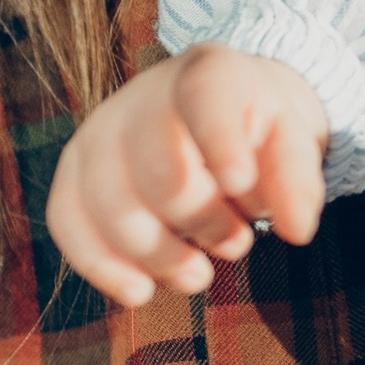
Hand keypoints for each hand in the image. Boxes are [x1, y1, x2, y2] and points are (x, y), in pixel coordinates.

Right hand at [46, 46, 331, 303]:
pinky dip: (99, 265)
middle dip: (203, 221)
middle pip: (160, 170)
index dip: (220, 143)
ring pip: (109, 202)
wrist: (216, 115)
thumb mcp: (294, 144)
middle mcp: (143, 94)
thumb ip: (298, 182)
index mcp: (209, 72)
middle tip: (237, 244)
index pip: (205, 97)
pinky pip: (66, 218)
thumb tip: (296, 231)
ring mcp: (100, 130)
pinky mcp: (74, 170)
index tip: (240, 183)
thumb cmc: (256, 132)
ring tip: (198, 275)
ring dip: (157, 254)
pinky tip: (139, 291)